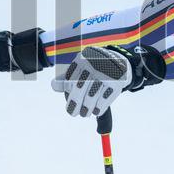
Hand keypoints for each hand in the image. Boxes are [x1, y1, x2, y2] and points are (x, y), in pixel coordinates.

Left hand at [51, 44, 166, 116]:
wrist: (119, 62)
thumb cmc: (95, 68)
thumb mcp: (81, 68)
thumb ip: (68, 77)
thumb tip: (53, 86)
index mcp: (82, 59)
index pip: (70, 80)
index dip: (69, 93)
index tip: (70, 102)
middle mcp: (93, 64)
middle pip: (79, 89)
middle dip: (74, 104)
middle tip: (73, 113)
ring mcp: (105, 73)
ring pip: (91, 97)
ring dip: (86, 109)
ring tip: (85, 114)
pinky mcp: (116, 82)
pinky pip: (104, 100)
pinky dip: (99, 109)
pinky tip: (96, 111)